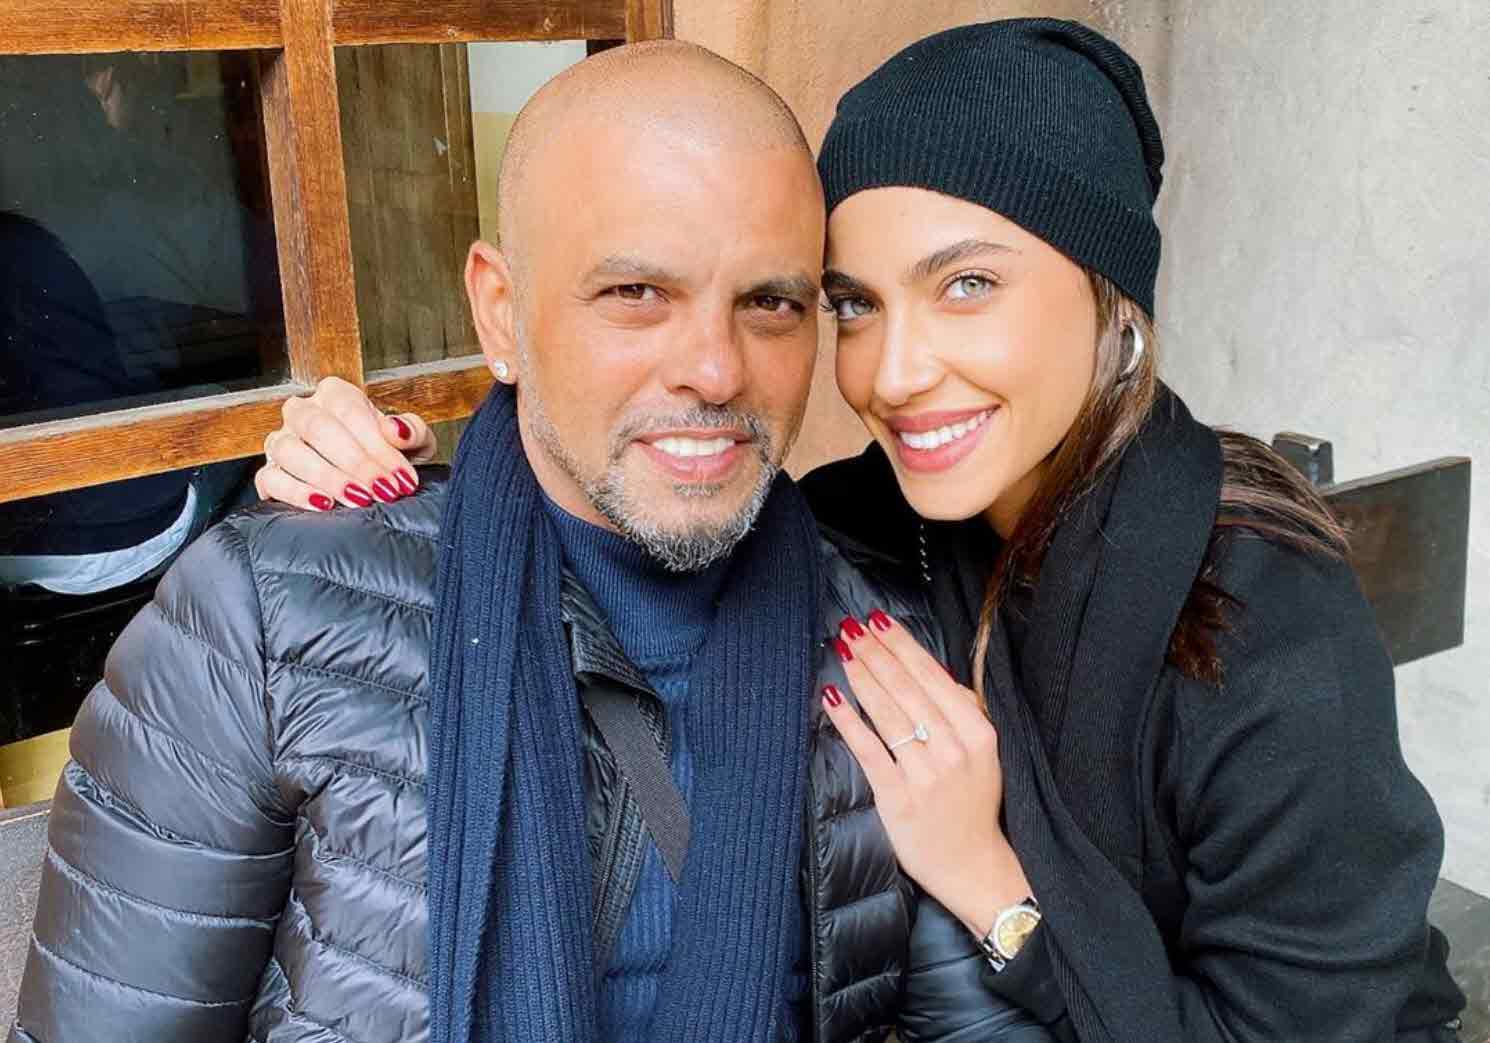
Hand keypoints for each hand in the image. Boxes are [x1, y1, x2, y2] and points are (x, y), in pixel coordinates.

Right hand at [254, 376, 437, 510]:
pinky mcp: (268, 474)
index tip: (400, 476)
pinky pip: (270, 479)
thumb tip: (397, 430)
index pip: (349, 410)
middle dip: (355, 462)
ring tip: (358, 499)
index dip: (376, 444)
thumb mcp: (413, 443)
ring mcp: (280, 442)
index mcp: (336, 395)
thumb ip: (412, 431)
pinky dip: (296, 492)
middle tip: (383, 491)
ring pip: (289, 450)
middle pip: (317, 426)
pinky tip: (324, 504)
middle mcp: (302, 413)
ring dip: (327, 477)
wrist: (373, 485)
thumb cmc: (389, 457)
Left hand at [823, 609, 1030, 939]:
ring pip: (886, 713)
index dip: (901, 645)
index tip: (878, 620)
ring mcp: (925, 773)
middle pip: (906, 688)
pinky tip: (831, 697)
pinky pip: (868, 749)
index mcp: (977, 732)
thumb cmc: (974, 803)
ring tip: (843, 650)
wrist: (972, 865)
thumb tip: (933, 673)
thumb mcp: (985, 753)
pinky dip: (848, 721)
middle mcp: (953, 748)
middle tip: (851, 627)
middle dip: (875, 651)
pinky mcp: (898, 796)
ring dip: (861, 676)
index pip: (933, 676)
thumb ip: (963, 711)